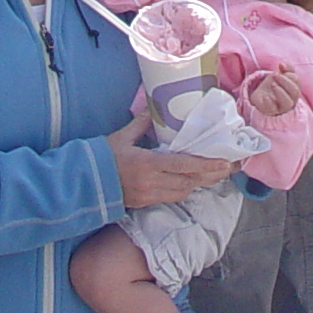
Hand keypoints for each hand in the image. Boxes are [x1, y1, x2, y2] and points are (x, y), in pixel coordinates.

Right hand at [107, 109, 234, 208]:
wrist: (84, 184)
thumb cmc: (101, 158)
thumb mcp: (121, 137)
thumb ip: (140, 124)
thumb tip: (153, 109)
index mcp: (147, 164)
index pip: (183, 165)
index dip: (205, 165)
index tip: (224, 163)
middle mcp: (151, 182)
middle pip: (188, 181)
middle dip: (210, 176)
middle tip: (228, 169)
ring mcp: (149, 195)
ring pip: (182, 192)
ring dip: (199, 183)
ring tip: (215, 175)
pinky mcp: (145, 203)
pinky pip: (172, 197)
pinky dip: (185, 189)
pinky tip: (191, 182)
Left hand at [247, 65, 301, 119]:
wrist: (262, 95)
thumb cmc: (275, 84)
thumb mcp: (281, 74)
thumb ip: (286, 68)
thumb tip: (282, 64)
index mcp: (294, 90)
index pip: (297, 83)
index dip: (290, 74)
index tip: (280, 67)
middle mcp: (291, 99)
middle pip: (295, 92)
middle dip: (285, 81)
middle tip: (275, 75)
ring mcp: (282, 107)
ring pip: (288, 103)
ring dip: (280, 92)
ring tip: (272, 84)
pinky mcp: (271, 110)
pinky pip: (273, 109)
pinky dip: (269, 101)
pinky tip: (265, 95)